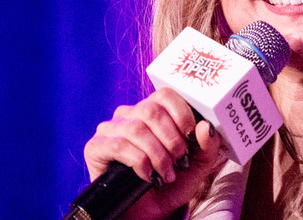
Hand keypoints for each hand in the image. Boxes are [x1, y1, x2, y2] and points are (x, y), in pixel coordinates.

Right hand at [84, 87, 224, 217]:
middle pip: (151, 110)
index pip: (165, 95)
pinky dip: (140, 162)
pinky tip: (148, 176)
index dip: (181, 114)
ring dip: (157, 154)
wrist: (149, 212)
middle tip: (181, 159)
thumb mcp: (198, 164)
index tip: (191, 137)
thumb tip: (206, 126)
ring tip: (167, 173)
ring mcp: (110, 129)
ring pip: (136, 129)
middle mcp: (129, 115)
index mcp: (152, 111)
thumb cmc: (171, 183)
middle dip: (172, 138)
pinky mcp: (95, 147)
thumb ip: (207, 145)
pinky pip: (118, 145)